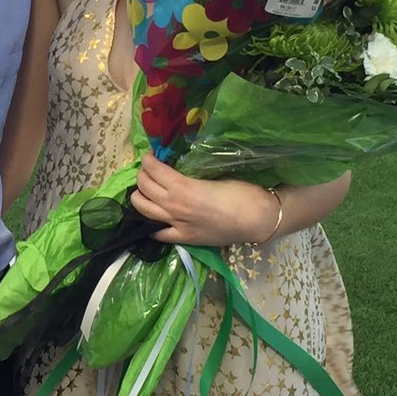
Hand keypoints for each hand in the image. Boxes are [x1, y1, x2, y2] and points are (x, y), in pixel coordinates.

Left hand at [130, 152, 279, 246]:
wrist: (257, 219)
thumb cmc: (241, 193)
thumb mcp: (212, 176)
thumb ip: (190, 175)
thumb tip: (177, 168)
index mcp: (182, 187)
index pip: (153, 170)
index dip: (148, 160)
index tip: (150, 156)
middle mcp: (174, 206)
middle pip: (143, 188)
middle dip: (142, 175)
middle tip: (148, 170)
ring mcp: (177, 225)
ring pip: (143, 210)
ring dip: (139, 197)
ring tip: (144, 190)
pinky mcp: (184, 239)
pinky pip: (157, 233)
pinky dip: (149, 224)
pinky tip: (151, 217)